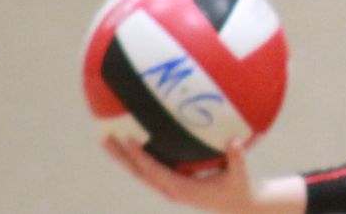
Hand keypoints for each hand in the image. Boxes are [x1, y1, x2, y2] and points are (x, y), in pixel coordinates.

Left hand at [103, 137, 256, 212]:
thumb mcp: (240, 175)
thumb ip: (237, 159)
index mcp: (182, 189)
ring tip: (107, 140)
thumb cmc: (240, 188)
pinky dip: (137, 159)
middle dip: (122, 157)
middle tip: (105, 139)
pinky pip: (150, 170)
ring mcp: (170, 187)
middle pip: (140, 173)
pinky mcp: (173, 184)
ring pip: (141, 173)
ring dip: (124, 158)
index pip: (155, 171)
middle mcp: (171, 189)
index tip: (128, 139)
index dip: (141, 156)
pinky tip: (131, 144)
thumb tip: (235, 141)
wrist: (240, 205)